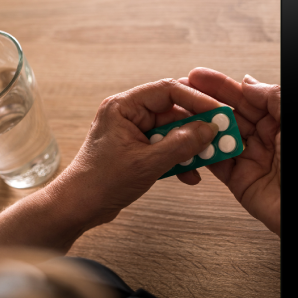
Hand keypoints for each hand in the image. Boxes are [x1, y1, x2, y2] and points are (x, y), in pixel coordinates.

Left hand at [54, 78, 221, 230]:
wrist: (78, 207)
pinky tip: (189, 174)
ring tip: (207, 158)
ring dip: (189, 146)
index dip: (196, 99)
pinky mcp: (135, 150)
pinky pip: (164, 147)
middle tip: (219, 135)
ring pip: (171, 131)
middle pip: (172, 110)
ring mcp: (131, 132)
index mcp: (123, 107)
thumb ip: (180, 145)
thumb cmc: (100, 182)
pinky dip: (178, 158)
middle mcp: (127, 114)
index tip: (218, 111)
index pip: (167, 90)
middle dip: (196, 126)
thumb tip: (208, 130)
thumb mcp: (146, 163)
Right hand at [179, 68, 280, 235]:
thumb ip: (272, 98)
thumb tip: (247, 84)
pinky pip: (215, 164)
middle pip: (227, 116)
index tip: (199, 76)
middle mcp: (264, 138)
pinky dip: (200, 154)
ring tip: (180, 117)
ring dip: (199, 127)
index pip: (245, 98)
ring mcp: (251, 159)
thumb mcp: (294, 120)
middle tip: (181, 93)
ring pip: (217, 138)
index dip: (221, 86)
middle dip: (203, 103)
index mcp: (279, 121)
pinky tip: (189, 143)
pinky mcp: (240, 181)